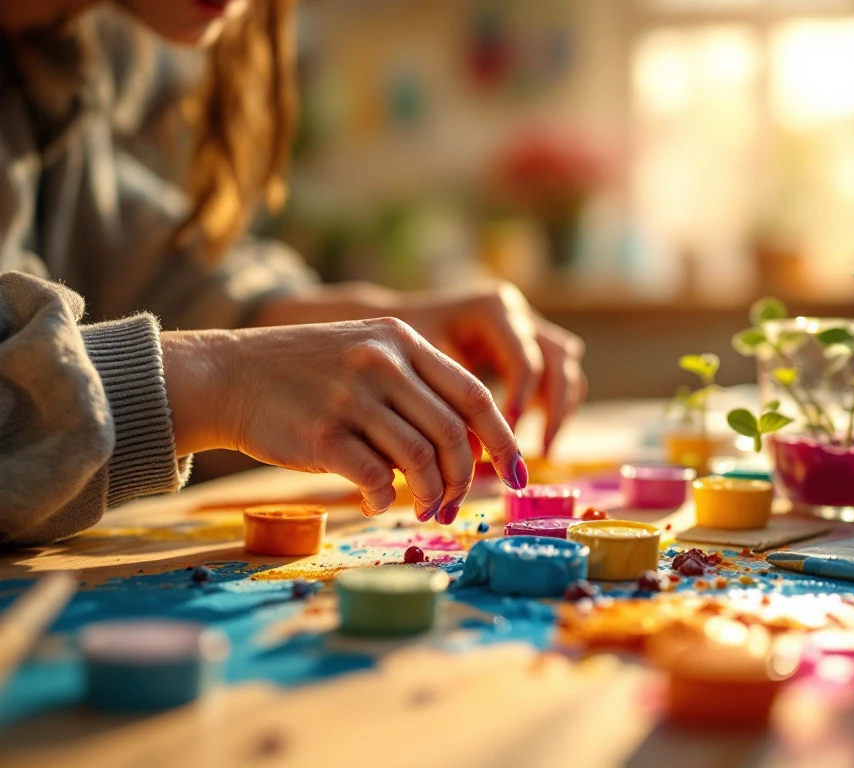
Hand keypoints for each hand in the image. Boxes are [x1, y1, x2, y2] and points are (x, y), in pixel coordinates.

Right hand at [161, 319, 527, 523]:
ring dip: (430, 494)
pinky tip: (377, 502)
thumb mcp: (366, 356)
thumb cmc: (305, 376)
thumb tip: (466, 452)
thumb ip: (415, 391)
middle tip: (455, 505)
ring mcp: (352, 396)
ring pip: (419, 458)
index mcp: (402, 341)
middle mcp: (383, 363)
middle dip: (466, 479)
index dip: (504, 439)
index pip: (475, 394)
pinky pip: (374, 477)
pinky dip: (384, 499)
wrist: (228, 375)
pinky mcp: (322, 433)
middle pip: (453, 433)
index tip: (519, 473)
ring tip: (423, 509)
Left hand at [397, 284, 586, 454]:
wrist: (392, 331)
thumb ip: (450, 399)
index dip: (521, 399)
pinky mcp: (530, 346)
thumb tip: (475, 454)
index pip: (524, 359)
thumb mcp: (420, 366)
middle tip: (539, 451)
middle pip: (558, 360)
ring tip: (544, 449)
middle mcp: (517, 312)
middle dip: (554, 408)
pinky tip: (537, 438)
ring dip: (561, 407)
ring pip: (566, 366)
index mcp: (492, 308)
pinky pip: (559, 374)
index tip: (507, 435)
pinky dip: (554, 404)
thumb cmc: (399, 347)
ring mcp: (528, 326)